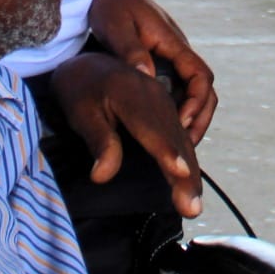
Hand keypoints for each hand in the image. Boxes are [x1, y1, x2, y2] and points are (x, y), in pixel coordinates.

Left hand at [49, 53, 203, 217]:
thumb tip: (101, 176)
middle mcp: (154, 95)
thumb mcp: (81, 112)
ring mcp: (164, 102)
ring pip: (182, 139)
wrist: (89, 65)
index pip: (152, 126)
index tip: (179, 172)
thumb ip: (98, 141)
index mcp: (131, 92)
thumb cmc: (81, 90)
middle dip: (185, 173)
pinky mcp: (166, 110)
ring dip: (190, 173)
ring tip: (193, 207)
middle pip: (174, 137)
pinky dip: (188, 161)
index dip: (166, 150)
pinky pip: (181, 136)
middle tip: (191, 209)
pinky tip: (189, 186)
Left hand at [89, 0, 216, 141]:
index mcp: (172, 43)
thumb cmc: (113, 3)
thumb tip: (147, 77)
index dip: (196, 103)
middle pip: (205, 89)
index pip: (200, 76)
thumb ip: (130, 49)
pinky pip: (178, 90)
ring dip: (191, 117)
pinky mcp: (162, 62)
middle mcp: (178, 52)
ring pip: (194, 92)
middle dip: (200, 118)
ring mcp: (172, 58)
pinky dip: (177, 110)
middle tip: (184, 148)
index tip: (180, 124)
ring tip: (175, 145)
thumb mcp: (115, 24)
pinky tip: (160, 128)